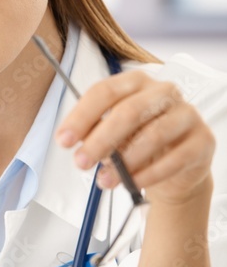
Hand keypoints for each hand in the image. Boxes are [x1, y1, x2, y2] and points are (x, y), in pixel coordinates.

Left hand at [55, 69, 215, 206]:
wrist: (176, 168)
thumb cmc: (137, 143)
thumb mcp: (113, 135)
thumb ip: (95, 133)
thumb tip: (75, 142)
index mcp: (136, 82)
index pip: (105, 91)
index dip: (82, 116)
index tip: (63, 140)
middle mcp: (164, 92)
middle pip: (129, 111)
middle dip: (100, 139)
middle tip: (80, 162)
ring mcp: (187, 114)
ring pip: (153, 135)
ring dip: (124, 162)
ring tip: (104, 181)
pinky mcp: (202, 140)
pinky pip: (174, 159)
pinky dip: (149, 174)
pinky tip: (132, 184)